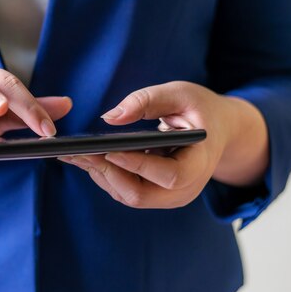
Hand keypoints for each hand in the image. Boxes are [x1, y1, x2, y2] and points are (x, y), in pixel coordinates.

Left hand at [58, 81, 267, 208]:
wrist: (216, 130)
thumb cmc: (200, 109)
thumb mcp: (180, 94)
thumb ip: (146, 101)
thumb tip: (110, 118)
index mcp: (200, 164)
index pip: (168, 175)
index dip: (136, 164)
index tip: (107, 149)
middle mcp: (185, 190)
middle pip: (139, 194)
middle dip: (107, 172)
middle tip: (78, 152)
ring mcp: (169, 197)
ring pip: (127, 195)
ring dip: (100, 174)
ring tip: (74, 153)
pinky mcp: (154, 195)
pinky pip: (124, 191)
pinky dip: (105, 175)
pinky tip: (87, 157)